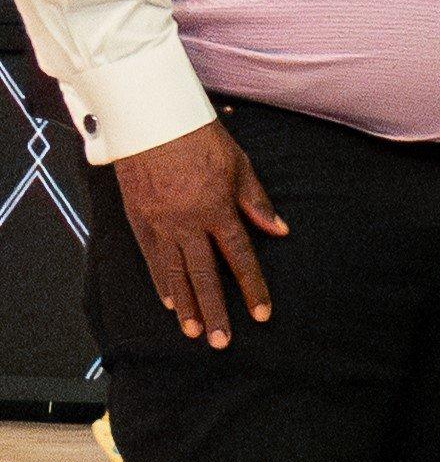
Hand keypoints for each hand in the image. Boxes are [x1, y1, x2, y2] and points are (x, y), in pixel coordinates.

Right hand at [110, 118, 284, 345]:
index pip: (239, 257)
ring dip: (187, 306)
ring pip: (175, 274)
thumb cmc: (199, 137)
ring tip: (196, 332)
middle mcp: (188, 223)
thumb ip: (257, 202)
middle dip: (216, 311)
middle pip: (205, 276)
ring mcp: (160, 224)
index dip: (252, 287)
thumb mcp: (238, 165)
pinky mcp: (138, 220)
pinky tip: (171, 303)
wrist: (149, 119)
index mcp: (217, 210)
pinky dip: (162, 282)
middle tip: (223, 342)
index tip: (262, 314)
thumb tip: (280, 230)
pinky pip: (152, 259)